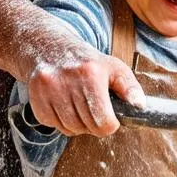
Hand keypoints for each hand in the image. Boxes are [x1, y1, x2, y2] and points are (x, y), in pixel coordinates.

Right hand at [25, 37, 145, 137]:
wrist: (50, 47)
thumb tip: (140, 105)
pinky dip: (60, 121)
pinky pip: (52, 125)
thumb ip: (130, 87)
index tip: (110, 118)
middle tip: (94, 109)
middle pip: (86, 127)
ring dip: (77, 124)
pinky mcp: (36, 97)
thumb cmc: (87, 62)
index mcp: (92, 73)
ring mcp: (49, 89)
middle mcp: (68, 80)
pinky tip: (64, 104)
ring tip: (79, 106)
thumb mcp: (114, 68)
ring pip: (69, 128)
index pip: (103, 121)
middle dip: (93, 124)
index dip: (110, 124)